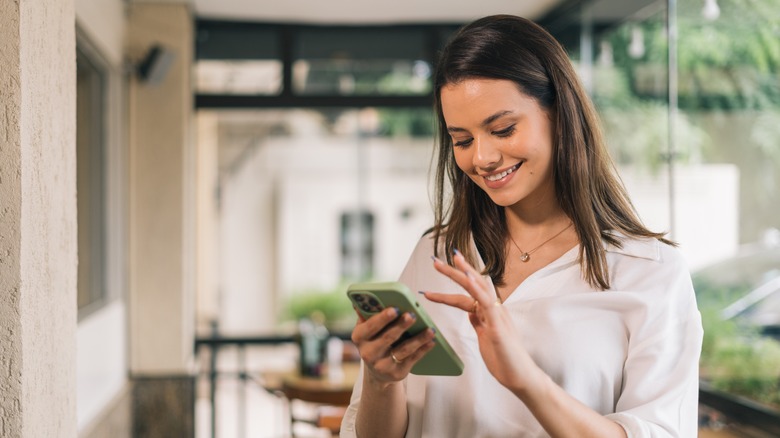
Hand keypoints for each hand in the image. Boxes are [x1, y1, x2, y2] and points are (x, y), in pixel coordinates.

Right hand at [350, 307, 435, 386]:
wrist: (377, 370)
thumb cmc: (374, 340)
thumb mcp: (366, 328)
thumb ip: (368, 313)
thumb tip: (367, 296)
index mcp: (359, 337)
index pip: (370, 326)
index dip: (382, 318)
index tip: (395, 308)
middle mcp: (368, 353)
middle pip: (388, 338)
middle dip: (401, 326)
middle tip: (413, 315)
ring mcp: (382, 365)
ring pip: (403, 349)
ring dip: (418, 339)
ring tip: (430, 329)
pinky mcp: (397, 373)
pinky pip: (412, 359)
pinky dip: (423, 349)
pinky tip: (431, 341)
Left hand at [423, 251, 541, 393]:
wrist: (520, 376)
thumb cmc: (504, 359)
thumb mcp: (486, 337)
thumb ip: (479, 322)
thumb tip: (470, 312)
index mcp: (489, 312)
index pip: (469, 291)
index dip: (455, 279)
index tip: (442, 267)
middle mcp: (494, 309)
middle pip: (472, 284)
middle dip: (454, 271)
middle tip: (436, 261)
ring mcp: (497, 315)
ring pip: (479, 288)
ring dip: (462, 274)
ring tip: (449, 262)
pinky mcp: (498, 325)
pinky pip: (486, 303)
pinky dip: (477, 289)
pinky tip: (468, 279)